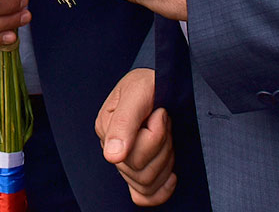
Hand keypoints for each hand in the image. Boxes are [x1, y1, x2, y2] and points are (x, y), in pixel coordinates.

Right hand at [96, 69, 176, 204]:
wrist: (161, 82)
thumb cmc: (149, 83)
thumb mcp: (137, 92)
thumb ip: (124, 122)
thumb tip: (112, 156)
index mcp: (106, 127)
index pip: (132, 155)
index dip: (155, 135)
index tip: (161, 112)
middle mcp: (112, 148)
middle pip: (140, 172)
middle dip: (162, 146)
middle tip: (165, 121)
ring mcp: (124, 162)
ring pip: (145, 184)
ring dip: (166, 160)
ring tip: (168, 135)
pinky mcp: (138, 171)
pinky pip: (143, 196)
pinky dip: (160, 191)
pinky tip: (171, 176)